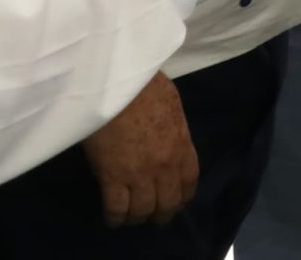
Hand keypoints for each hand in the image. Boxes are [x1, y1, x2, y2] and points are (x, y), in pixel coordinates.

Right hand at [82, 73, 196, 226]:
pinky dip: (115, 218)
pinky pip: (117, 208)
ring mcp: (139, 174)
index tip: (175, 201)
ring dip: (137, 218)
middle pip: (168, 203)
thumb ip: (173, 126)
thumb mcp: (171, 101)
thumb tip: (166, 136)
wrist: (116, 80)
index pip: (189, 182)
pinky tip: (112, 219)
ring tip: (129, 218)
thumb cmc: (142, 83)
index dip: (182, 196)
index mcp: (182, 146)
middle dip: (161, 214)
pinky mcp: (113, 177)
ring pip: (142, 210)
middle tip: (152, 216)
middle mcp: (165, 166)